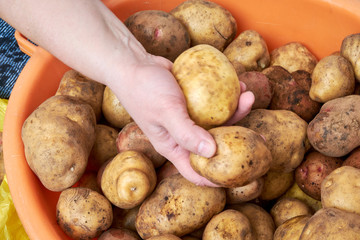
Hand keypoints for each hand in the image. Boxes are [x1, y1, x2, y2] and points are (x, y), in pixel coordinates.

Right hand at [109, 53, 253, 186]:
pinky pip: (214, 102)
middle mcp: (183, 135)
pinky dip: (226, 94)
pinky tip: (237, 82)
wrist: (134, 64)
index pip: (196, 172)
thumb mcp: (166, 112)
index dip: (217, 178)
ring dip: (235, 109)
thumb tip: (213, 152)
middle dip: (236, 135)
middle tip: (255, 123)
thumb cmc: (144, 90)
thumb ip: (187, 133)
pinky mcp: (193, 101)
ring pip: (218, 121)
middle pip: (214, 144)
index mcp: (174, 147)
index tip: (241, 173)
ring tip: (247, 93)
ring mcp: (189, 118)